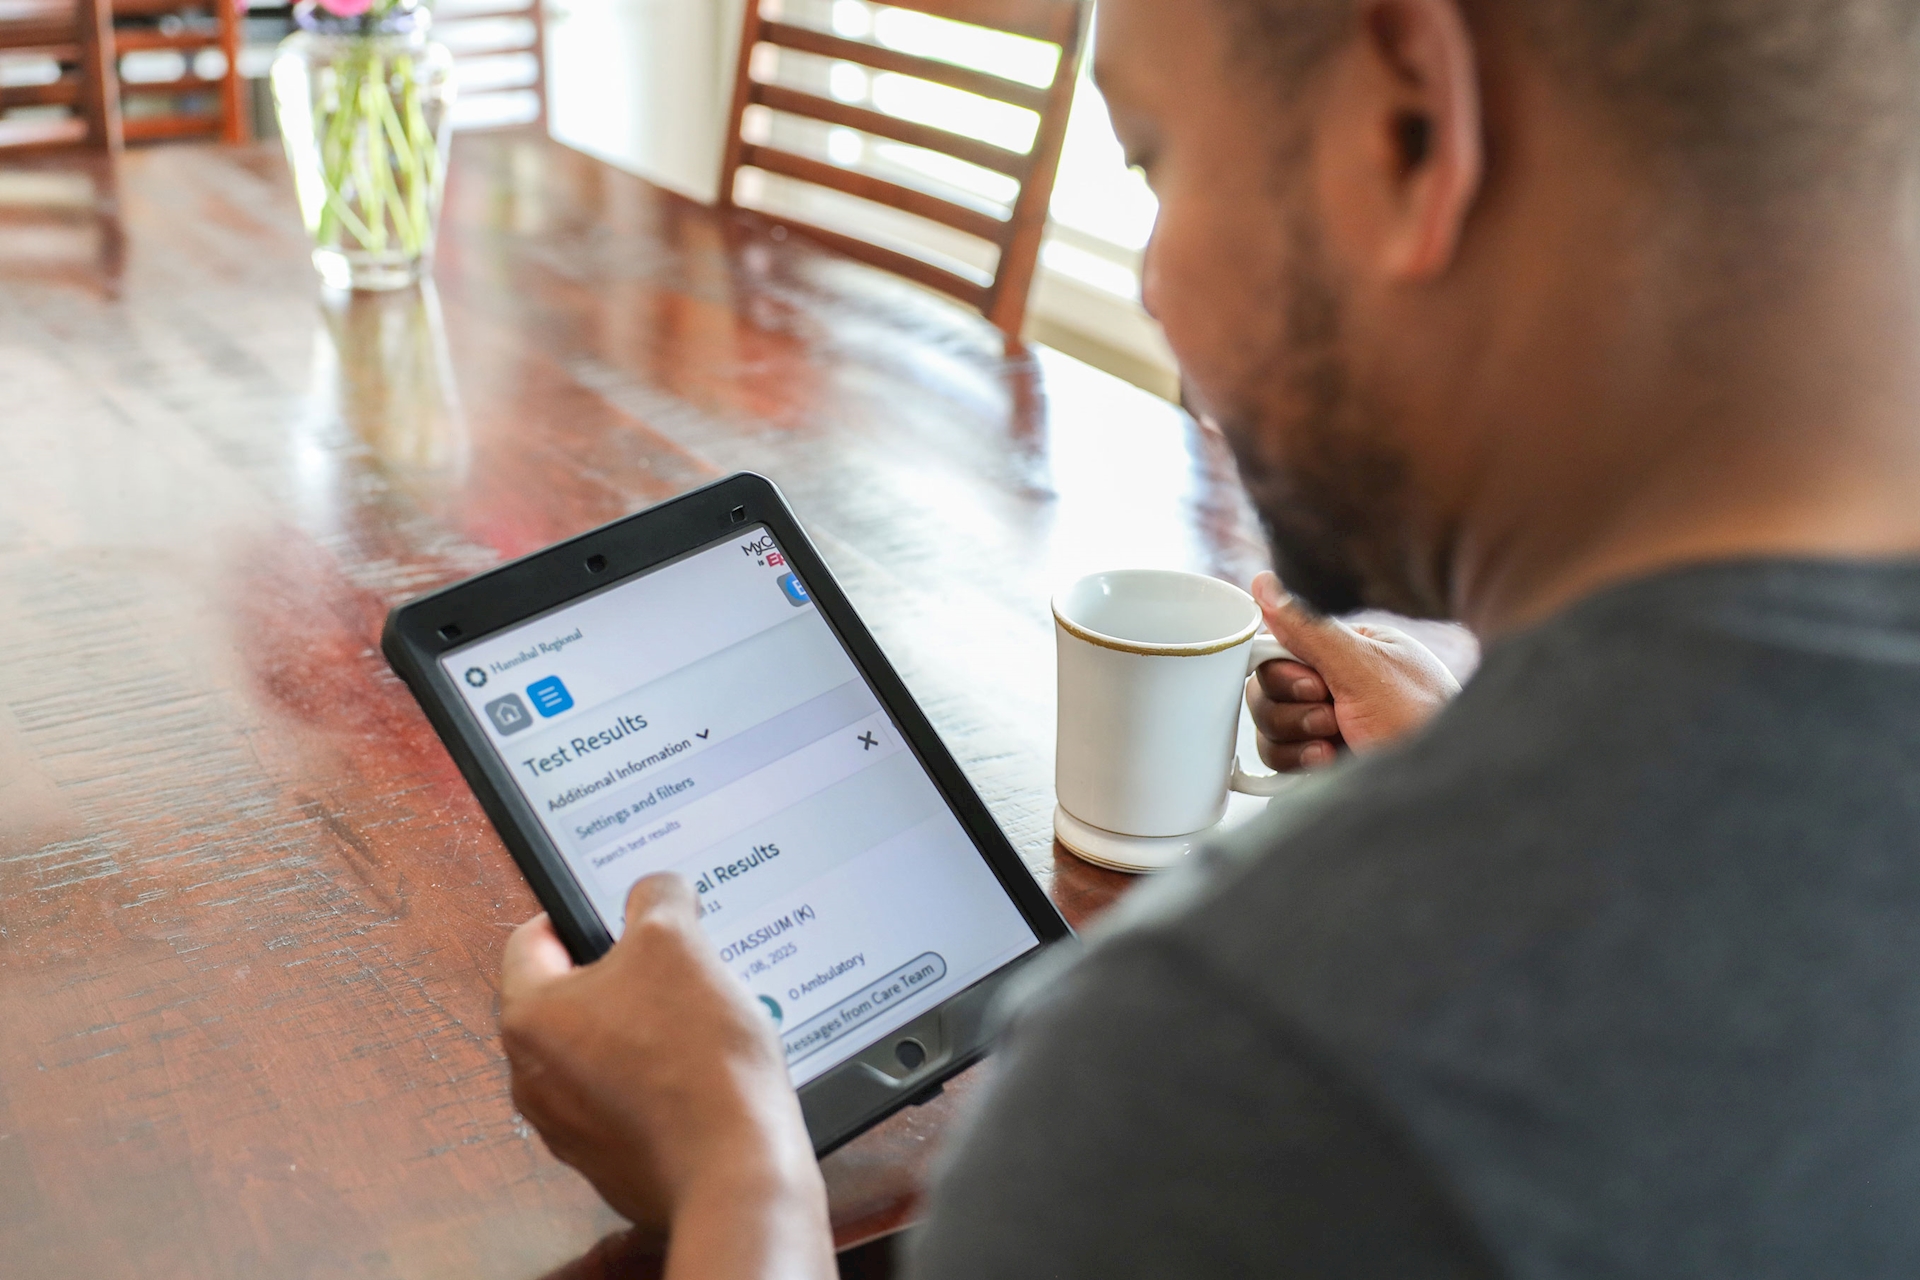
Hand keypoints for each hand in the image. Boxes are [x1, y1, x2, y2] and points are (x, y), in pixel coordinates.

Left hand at [500, 876, 834, 1279]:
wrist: (736, 1168)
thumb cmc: (696, 1065)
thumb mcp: (678, 942)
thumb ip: (657, 898)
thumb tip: (655, 891)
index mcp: (530, 1018)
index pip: (533, 937)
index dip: (581, 914)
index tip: (619, 913)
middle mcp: (533, 1077)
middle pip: (572, 995)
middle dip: (625, 976)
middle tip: (675, 968)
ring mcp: (569, 1124)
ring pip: (603, 1047)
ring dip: (644, 1028)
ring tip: (697, 1022)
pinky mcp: (608, 1157)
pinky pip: (626, 1096)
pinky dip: (658, 1078)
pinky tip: (702, 1070)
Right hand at [1246, 571, 1460, 769]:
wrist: (1441, 787)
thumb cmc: (1422, 723)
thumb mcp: (1364, 669)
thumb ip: (1309, 629)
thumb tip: (1263, 582)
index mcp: (1348, 651)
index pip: (1281, 647)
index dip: (1286, 672)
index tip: (1315, 685)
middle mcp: (1334, 685)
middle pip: (1267, 689)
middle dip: (1295, 710)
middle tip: (1334, 715)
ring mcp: (1327, 725)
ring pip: (1269, 725)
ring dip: (1297, 737)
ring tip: (1338, 742)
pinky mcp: (1320, 760)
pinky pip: (1278, 757)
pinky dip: (1297, 762)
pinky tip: (1328, 762)